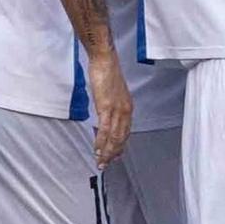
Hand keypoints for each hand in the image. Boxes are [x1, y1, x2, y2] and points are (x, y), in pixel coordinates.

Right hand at [87, 51, 131, 167]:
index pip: (126, 131)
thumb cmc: (107, 72)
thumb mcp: (112, 92)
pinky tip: (97, 149)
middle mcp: (125, 110)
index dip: (120, 145)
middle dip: (113, 153)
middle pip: (121, 138)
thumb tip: (106, 114)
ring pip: (114, 137)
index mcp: (128, 107)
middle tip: (106, 164)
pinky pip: (105, 130)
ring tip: (100, 161)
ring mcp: (116, 110)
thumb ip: (111, 104)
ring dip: (107, 152)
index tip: (114, 155)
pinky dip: (101, 142)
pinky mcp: (106, 107)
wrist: (104, 60)